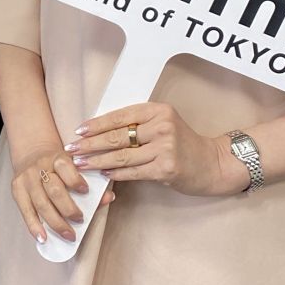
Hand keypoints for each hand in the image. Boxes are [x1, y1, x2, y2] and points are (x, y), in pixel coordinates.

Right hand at [10, 147, 113, 244]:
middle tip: (80, 220)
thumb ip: (92, 180)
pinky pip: (26, 211)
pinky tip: (42, 238)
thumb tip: (109, 197)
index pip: (65, 167)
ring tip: (68, 234)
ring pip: (41, 203)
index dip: (75, 180)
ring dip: (56, 222)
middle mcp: (39, 167)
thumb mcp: (74, 164)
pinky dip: (34, 226)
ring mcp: (27, 179)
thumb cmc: (58, 163)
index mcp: (56, 157)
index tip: (85, 191)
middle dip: (68, 208)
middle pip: (54, 190)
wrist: (32, 152)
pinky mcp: (17, 189)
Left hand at [66, 103, 246, 196]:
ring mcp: (165, 148)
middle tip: (72, 149)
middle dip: (90, 144)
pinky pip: (133, 172)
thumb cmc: (181, 143)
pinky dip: (115, 174)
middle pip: (117, 136)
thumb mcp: (162, 124)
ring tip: (81, 164)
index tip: (78, 131)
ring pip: (122, 156)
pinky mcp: (166, 168)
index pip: (119, 116)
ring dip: (97, 161)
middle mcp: (162, 126)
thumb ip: (137, 124)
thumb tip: (98, 131)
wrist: (212, 163)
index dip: (96, 124)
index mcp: (157, 110)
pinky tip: (103, 174)